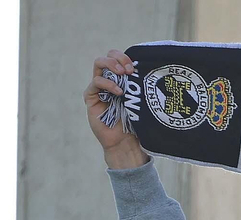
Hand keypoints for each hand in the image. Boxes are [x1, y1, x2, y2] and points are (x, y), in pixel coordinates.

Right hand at [85, 50, 149, 169]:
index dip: (125, 57)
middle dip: (118, 58)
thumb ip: (139, 85)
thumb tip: (149, 68)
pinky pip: (95, 82)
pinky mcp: (91, 97)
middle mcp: (108, 79)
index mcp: (120, 78)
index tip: (136, 66)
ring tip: (123, 74)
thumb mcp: (141, 100)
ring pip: (99, 63)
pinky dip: (107, 84)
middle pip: (108, 56)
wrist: (125, 142)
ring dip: (111, 65)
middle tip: (129, 69)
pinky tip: (119, 92)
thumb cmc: (136, 122)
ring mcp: (98, 87)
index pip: (118, 57)